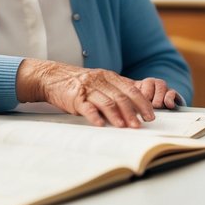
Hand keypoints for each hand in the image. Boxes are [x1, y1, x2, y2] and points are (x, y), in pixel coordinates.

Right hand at [19, 59, 174, 126]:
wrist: (54, 77)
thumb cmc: (81, 84)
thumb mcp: (101, 82)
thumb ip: (117, 91)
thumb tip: (137, 107)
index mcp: (110, 77)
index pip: (131, 89)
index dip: (143, 102)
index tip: (150, 115)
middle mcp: (101, 81)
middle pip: (121, 97)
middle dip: (133, 112)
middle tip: (140, 124)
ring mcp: (88, 89)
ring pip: (107, 102)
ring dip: (117, 116)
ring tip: (124, 127)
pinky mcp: (76, 97)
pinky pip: (87, 107)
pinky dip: (95, 117)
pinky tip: (101, 125)